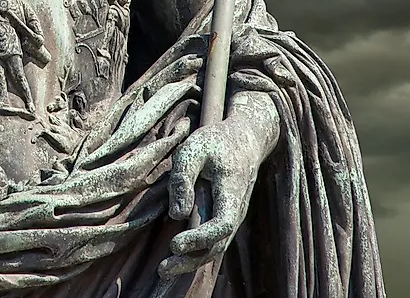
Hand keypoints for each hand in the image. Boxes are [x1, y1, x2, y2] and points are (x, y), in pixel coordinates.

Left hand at [159, 96, 276, 278]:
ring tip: (164, 269)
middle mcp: (236, 210)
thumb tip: (177, 215)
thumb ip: (183, 179)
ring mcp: (232, 215)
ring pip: (216, 246)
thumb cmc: (216, 142)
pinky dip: (197, 252)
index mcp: (232, 192)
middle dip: (192, 259)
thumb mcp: (194, 149)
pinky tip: (176, 258)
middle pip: (218, 244)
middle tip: (164, 269)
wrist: (245, 139)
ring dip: (192, 260)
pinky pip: (213, 240)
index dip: (199, 238)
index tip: (174, 243)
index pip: (222, 224)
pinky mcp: (224, 216)